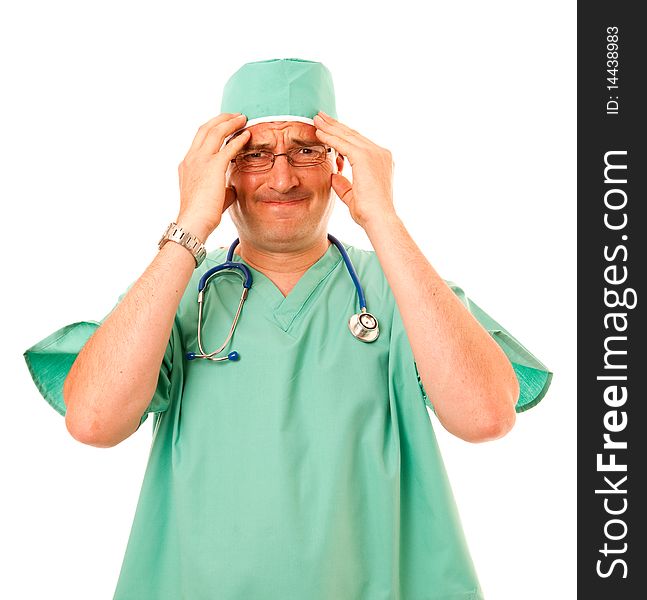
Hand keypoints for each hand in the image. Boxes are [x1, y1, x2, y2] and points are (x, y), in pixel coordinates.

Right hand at [176, 113, 249, 239]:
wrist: (194, 222)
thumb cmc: (203, 214)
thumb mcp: (210, 195)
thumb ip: (221, 187)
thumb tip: (232, 188)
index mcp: (187, 164)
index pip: (199, 139)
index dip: (212, 129)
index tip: (224, 126)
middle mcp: (191, 158)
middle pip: (205, 128)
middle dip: (221, 119)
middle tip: (235, 115)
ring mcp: (200, 161)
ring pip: (215, 131)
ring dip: (230, 122)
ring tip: (243, 118)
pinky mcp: (213, 167)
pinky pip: (228, 147)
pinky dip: (238, 139)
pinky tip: (248, 135)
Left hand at [313, 111, 395, 228]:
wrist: (379, 219)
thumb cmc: (369, 214)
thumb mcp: (353, 196)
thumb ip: (344, 185)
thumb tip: (333, 175)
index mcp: (381, 161)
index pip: (358, 143)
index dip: (342, 135)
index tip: (329, 128)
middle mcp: (380, 154)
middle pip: (353, 135)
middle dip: (335, 125)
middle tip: (320, 116)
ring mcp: (375, 153)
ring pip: (348, 136)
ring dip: (330, 127)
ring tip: (316, 118)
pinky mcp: (365, 157)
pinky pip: (343, 143)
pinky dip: (330, 137)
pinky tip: (318, 132)